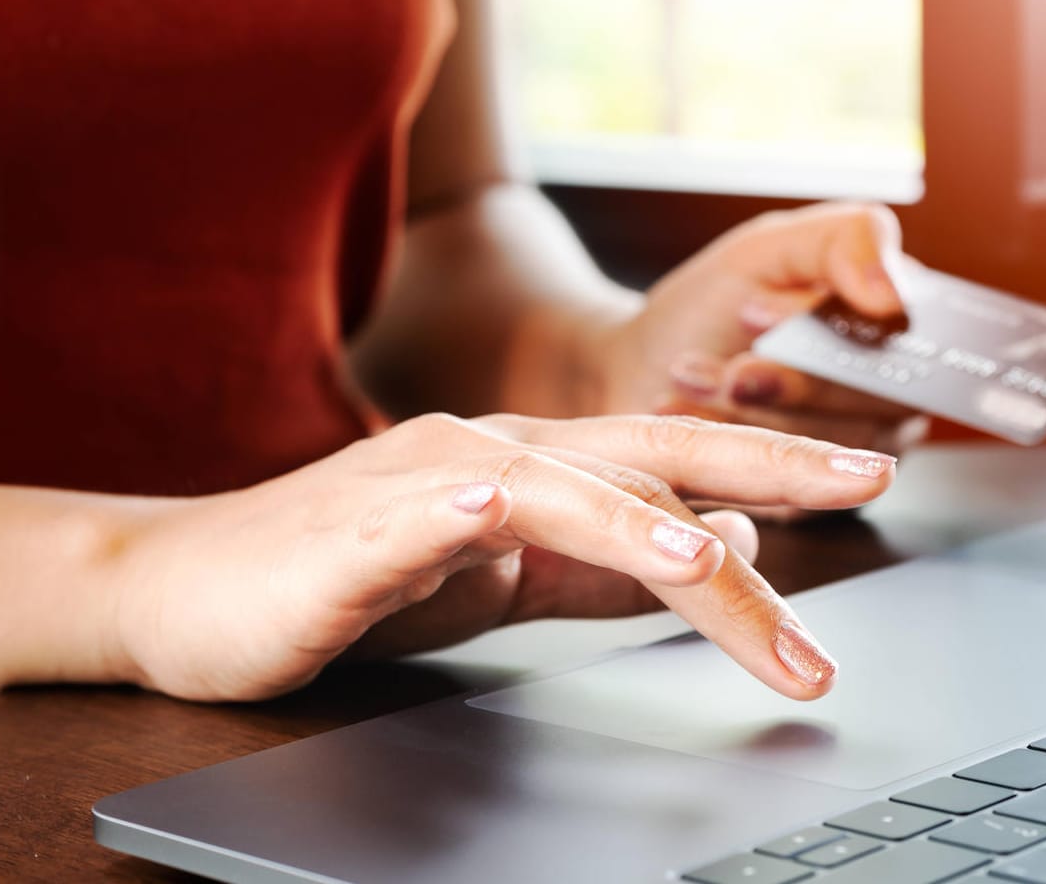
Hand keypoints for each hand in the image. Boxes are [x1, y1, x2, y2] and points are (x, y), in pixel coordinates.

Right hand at [107, 412, 895, 703]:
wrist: (180, 590)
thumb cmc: (342, 584)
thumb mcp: (499, 583)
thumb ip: (597, 572)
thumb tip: (713, 561)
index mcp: (528, 467)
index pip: (669, 462)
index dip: (769, 467)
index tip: (865, 481)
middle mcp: (487, 455)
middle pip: (641, 455)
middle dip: (758, 467)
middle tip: (863, 478)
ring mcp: (419, 484)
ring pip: (553, 488)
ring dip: (635, 520)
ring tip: (713, 559)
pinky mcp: (353, 530)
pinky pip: (423, 517)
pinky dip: (470, 515)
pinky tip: (496, 515)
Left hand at [598, 202, 926, 455]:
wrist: (640, 368)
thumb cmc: (710, 306)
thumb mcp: (770, 249)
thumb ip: (845, 241)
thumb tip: (894, 295)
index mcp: (899, 322)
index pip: (913, 338)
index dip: (837, 333)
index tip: (754, 310)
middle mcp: (892, 390)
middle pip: (876, 399)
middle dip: (788, 380)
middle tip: (727, 361)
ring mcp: (856, 450)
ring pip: (833, 445)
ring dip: (746, 410)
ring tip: (686, 372)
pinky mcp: (812, 498)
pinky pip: (789, 485)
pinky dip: (724, 441)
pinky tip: (679, 409)